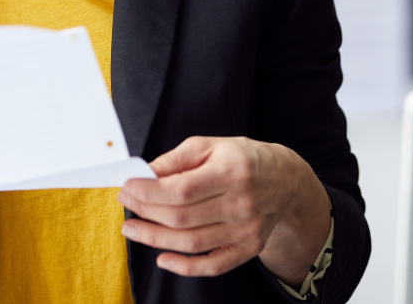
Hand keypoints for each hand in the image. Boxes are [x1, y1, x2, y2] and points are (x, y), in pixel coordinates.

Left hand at [117, 136, 330, 283]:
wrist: (286, 180)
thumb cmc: (243, 158)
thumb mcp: (210, 146)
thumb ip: (176, 159)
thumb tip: (143, 173)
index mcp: (232, 171)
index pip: (182, 189)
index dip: (149, 192)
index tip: (127, 187)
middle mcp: (242, 204)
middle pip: (183, 217)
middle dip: (146, 212)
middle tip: (126, 204)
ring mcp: (246, 230)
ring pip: (193, 243)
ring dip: (155, 239)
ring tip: (132, 229)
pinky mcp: (249, 248)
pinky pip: (214, 265)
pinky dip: (186, 267)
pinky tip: (162, 258)